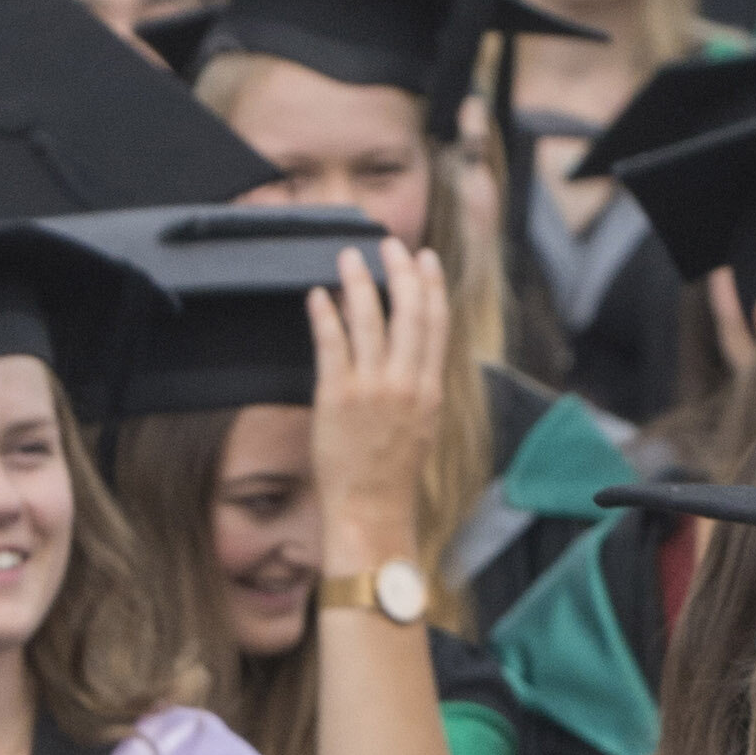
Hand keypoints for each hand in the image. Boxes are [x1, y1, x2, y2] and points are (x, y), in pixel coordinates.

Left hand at [308, 234, 447, 570]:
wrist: (372, 511)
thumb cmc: (391, 477)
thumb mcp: (421, 428)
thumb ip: (419, 389)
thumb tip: (414, 358)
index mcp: (429, 390)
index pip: (436, 324)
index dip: (432, 286)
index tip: (425, 258)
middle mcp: (406, 384)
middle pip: (408, 312)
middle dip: (400, 271)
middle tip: (388, 243)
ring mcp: (372, 389)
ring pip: (370, 320)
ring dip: (360, 282)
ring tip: (349, 256)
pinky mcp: (338, 397)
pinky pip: (332, 343)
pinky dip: (326, 314)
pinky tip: (318, 295)